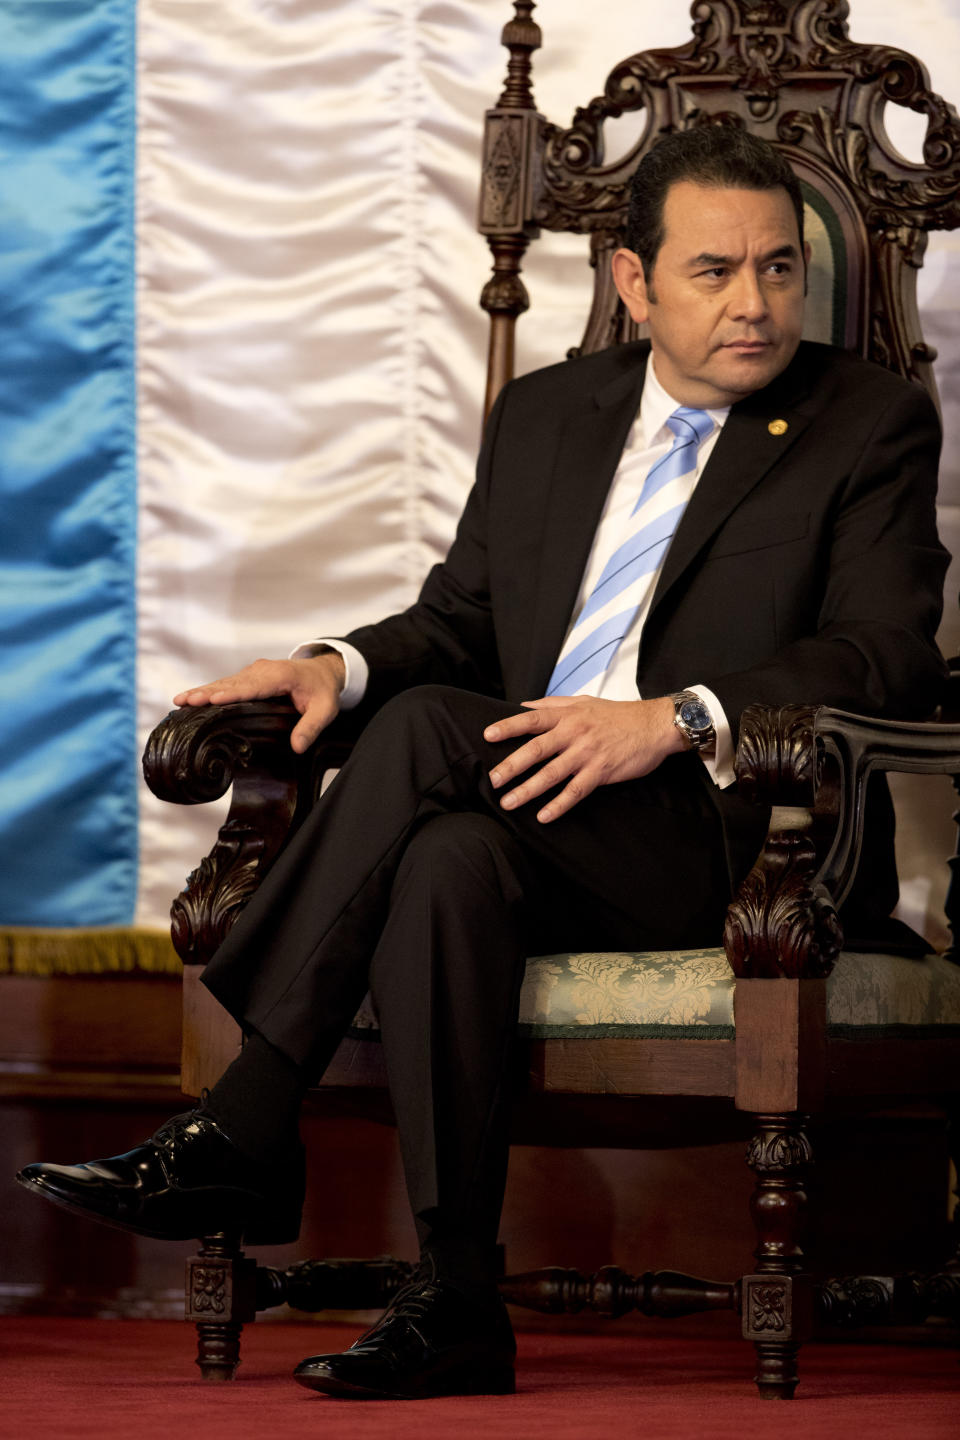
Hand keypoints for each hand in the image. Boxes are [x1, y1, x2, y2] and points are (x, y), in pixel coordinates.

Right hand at [173, 653, 345, 753]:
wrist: (323, 671)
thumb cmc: (323, 691)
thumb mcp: (325, 710)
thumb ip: (311, 727)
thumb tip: (297, 746)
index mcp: (280, 676)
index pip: (252, 687)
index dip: (230, 694)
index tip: (211, 700)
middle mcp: (262, 671)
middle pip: (231, 683)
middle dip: (207, 692)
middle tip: (185, 701)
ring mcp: (254, 672)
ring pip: (225, 682)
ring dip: (202, 691)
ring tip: (180, 700)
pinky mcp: (248, 677)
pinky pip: (227, 684)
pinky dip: (209, 691)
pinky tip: (191, 699)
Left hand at [483, 695, 685, 822]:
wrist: (655, 726)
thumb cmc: (619, 715)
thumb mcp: (584, 701)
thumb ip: (552, 704)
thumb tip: (523, 706)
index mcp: (568, 715)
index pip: (531, 720)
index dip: (508, 727)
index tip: (488, 736)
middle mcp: (574, 733)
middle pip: (536, 750)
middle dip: (511, 766)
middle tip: (493, 780)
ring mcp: (587, 754)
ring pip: (551, 774)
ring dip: (528, 790)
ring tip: (509, 802)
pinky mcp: (601, 772)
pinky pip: (575, 791)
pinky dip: (559, 805)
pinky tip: (543, 816)